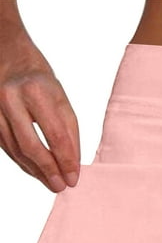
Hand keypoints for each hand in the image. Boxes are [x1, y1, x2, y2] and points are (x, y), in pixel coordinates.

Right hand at [0, 34, 79, 191]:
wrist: (6, 56)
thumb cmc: (39, 81)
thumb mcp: (61, 100)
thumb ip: (69, 132)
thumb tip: (72, 165)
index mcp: (37, 92)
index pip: (56, 135)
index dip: (66, 161)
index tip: (73, 178)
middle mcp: (11, 98)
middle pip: (31, 146)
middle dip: (48, 171)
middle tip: (60, 187)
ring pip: (15, 149)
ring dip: (34, 171)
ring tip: (50, 183)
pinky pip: (5, 146)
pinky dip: (21, 162)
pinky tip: (34, 171)